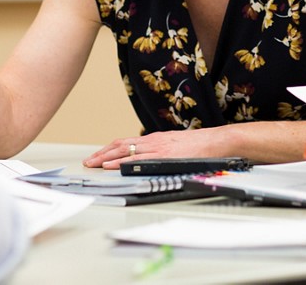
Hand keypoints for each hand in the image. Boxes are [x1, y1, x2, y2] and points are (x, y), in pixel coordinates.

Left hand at [84, 127, 232, 169]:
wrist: (217, 141)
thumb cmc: (201, 146)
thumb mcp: (177, 146)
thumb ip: (162, 151)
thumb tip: (151, 160)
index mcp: (156, 139)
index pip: (126, 142)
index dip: (110, 149)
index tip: (98, 156)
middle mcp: (153, 141)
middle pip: (120, 144)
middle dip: (102, 153)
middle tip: (88, 161)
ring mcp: (158, 147)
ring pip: (125, 150)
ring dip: (106, 157)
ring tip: (93, 164)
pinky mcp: (164, 155)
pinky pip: (138, 159)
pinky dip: (122, 162)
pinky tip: (112, 166)